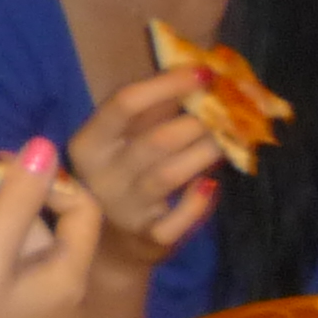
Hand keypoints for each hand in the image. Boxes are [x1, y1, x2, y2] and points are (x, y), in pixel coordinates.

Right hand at [71, 69, 230, 262]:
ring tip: (226, 140)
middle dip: (197, 122)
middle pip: (155, 140)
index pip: (125, 104)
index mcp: (90, 142)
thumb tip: (199, 72)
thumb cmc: (123, 175)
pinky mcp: (147, 239)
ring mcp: (124, 210)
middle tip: (228, 112)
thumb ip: (155, 109)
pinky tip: (211, 185)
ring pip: (168, 176)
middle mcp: (102, 176)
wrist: (110, 246)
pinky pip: (175, 222)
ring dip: (204, 153)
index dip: (167, 84)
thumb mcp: (124, 139)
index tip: (204, 72)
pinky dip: (197, 205)